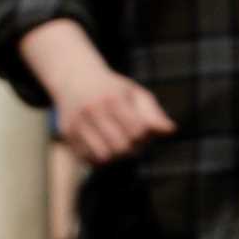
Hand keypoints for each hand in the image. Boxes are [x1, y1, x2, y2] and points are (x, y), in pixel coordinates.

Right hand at [48, 58, 171, 167]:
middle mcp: (92, 110)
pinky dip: (100, 158)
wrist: (75, 79)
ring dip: (117, 156)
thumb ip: (154, 113)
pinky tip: (104, 146)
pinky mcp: (67, 134)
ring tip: (120, 145)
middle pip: (121, 146)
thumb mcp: (136, 94)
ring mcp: (77, 123)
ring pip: (104, 156)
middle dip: (133, 148)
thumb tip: (171, 130)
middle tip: (134, 142)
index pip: (137, 131)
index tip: (143, 132)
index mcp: (113, 99)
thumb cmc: (113, 89)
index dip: (145, 137)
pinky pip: (87, 159)